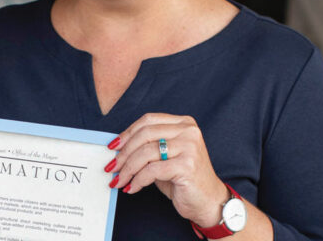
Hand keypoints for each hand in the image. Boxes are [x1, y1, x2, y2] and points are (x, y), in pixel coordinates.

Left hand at [106, 113, 228, 227]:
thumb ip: (148, 146)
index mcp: (183, 123)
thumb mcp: (165, 156)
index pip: (148, 121)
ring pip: (146, 152)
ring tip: (119, 180)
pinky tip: (132, 187)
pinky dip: (138, 180)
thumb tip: (118, 146)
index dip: (127, 133)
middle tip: (112, 166)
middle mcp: (188, 131)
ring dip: (128, 168)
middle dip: (124, 152)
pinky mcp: (187, 165)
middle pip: (145, 135)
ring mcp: (190, 147)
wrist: (209, 202)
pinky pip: (152, 170)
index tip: (113, 146)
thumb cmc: (184, 179)